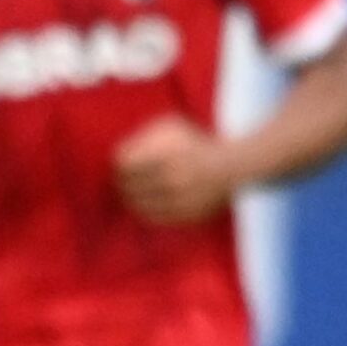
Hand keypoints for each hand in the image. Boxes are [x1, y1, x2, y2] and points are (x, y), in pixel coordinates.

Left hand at [114, 115, 238, 224]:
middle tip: (118, 180)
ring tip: (126, 193)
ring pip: (138, 204)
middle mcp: (171, 178)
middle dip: (119, 182)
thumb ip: (143, 135)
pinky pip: (153, 218)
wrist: (231, 167)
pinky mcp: (185, 216)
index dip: (116, 165)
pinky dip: (143, 212)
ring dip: (128, 198)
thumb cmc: (195, 143)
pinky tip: (141, 204)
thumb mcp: (170, 127)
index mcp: (165, 155)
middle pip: (128, 185)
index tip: (117, 164)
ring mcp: (179, 200)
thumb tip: (115, 152)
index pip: (124, 164)